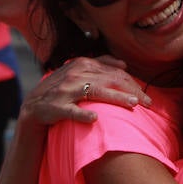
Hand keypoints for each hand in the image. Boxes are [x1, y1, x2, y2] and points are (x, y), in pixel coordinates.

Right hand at [19, 56, 151, 125]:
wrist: (33, 106)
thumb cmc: (61, 90)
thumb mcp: (78, 72)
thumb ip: (100, 66)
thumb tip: (124, 64)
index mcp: (82, 64)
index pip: (114, 72)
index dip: (133, 83)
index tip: (147, 96)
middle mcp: (75, 74)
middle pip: (109, 80)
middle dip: (131, 90)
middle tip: (148, 103)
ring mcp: (65, 91)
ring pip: (95, 92)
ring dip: (115, 98)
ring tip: (132, 104)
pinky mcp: (56, 108)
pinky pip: (71, 111)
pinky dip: (83, 114)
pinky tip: (95, 119)